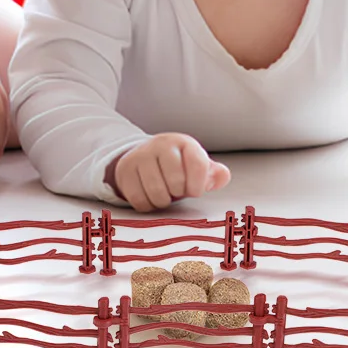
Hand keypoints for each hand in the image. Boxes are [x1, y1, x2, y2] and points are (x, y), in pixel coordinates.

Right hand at [105, 133, 230, 212]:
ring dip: (163, 201)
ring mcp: (140, 156)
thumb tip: (222, 176)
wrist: (145, 158)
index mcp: (183, 142)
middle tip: (175, 189)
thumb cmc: (178, 167)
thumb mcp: (197, 167)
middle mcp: (160, 144)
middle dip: (178, 193)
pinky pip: (139, 200)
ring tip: (164, 192)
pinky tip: (150, 195)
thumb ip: (214, 174)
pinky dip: (148, 205)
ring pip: (157, 193)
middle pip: (176, 182)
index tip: (195, 190)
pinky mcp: (125, 170)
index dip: (198, 185)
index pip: (197, 164)